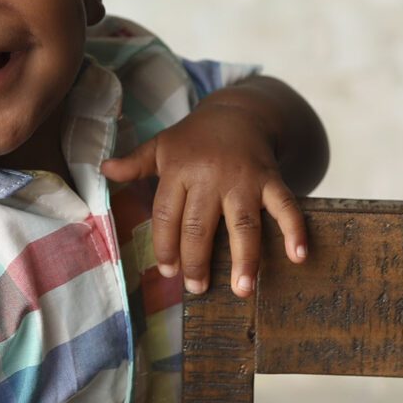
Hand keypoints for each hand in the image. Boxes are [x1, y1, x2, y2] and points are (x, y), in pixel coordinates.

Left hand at [101, 92, 308, 297]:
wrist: (239, 111)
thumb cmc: (195, 137)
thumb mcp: (162, 146)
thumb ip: (135, 163)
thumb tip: (103, 169)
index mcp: (179, 169)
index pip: (167, 215)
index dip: (165, 245)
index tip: (167, 272)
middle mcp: (210, 176)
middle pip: (199, 226)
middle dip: (197, 261)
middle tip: (196, 289)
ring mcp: (243, 178)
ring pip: (242, 224)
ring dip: (245, 259)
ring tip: (243, 291)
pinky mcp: (271, 179)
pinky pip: (285, 206)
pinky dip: (295, 230)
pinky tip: (299, 257)